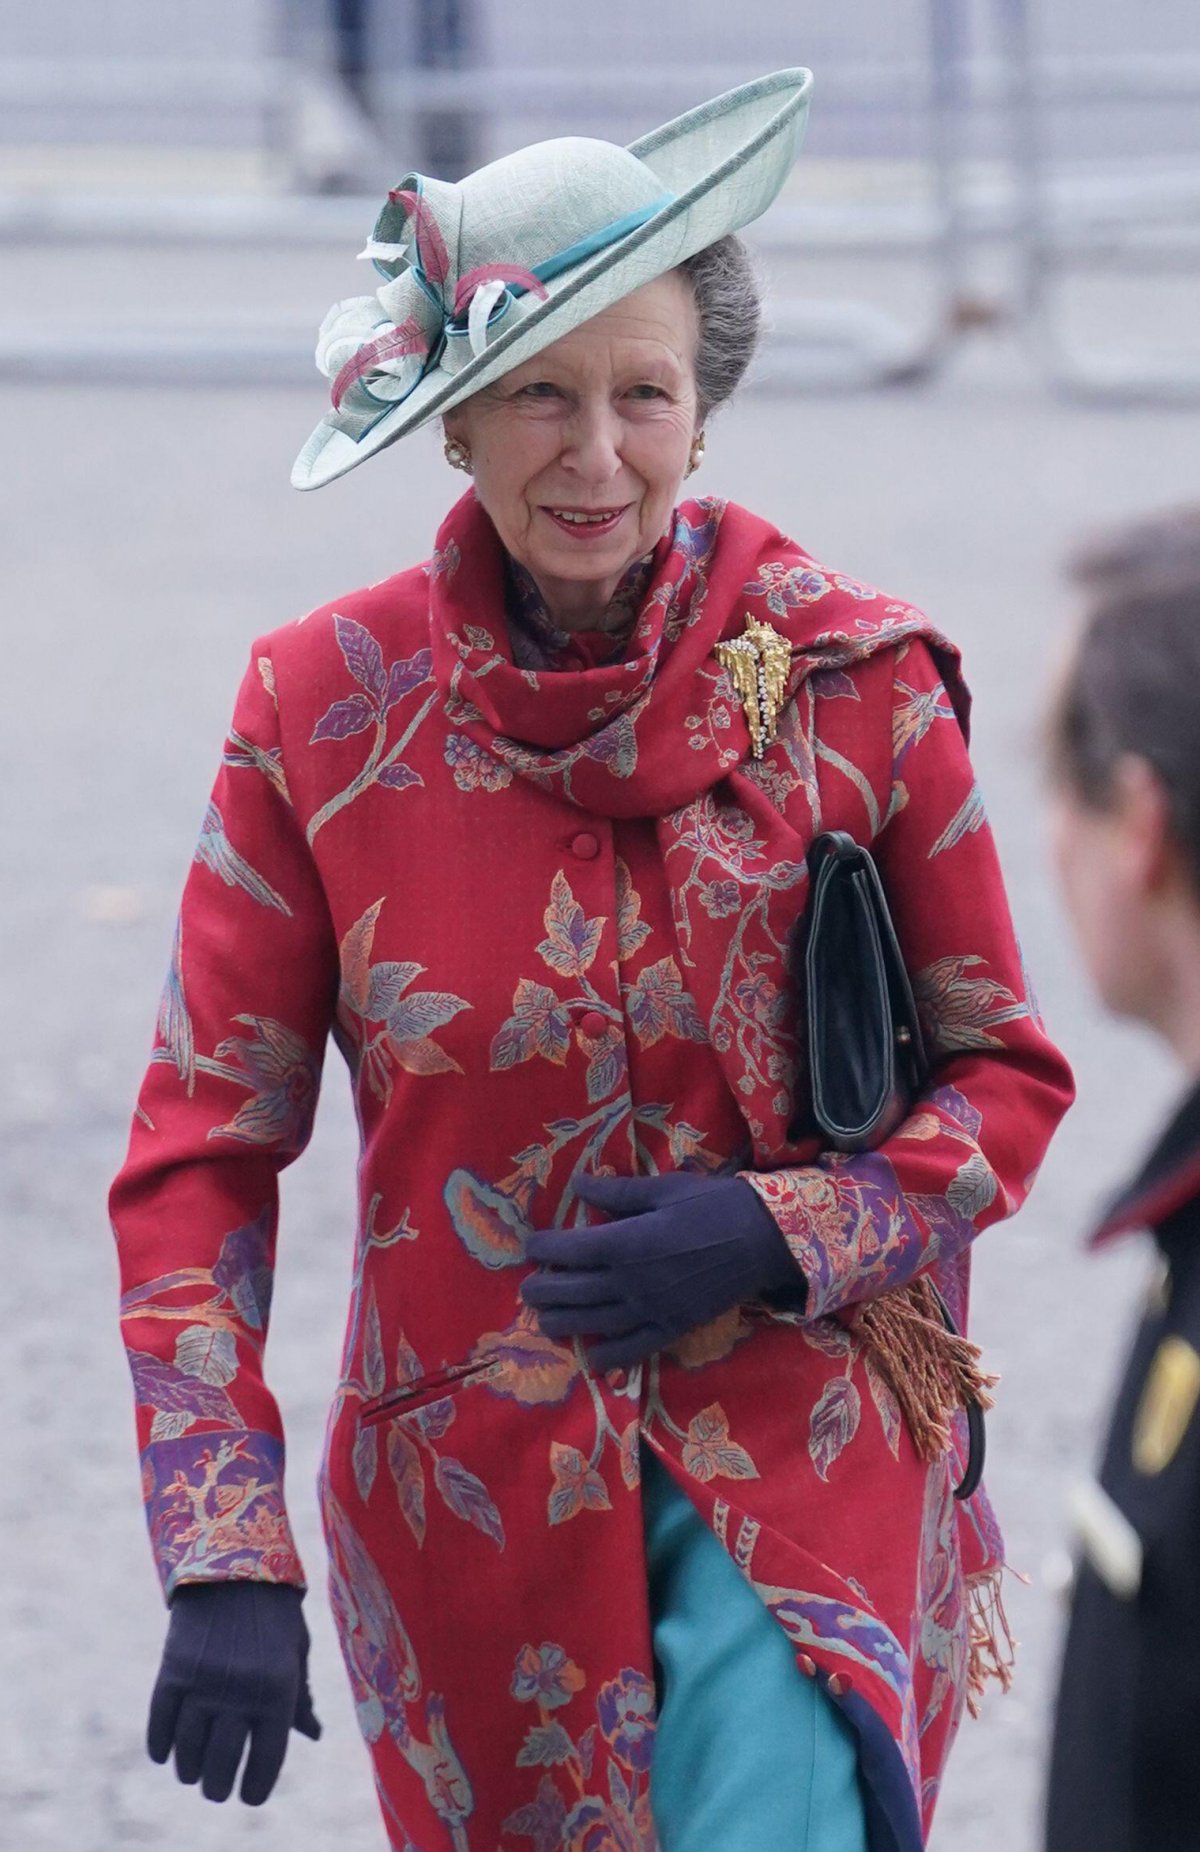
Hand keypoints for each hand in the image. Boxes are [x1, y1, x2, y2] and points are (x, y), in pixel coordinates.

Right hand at [147, 1580, 320, 1804]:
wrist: (234, 1562)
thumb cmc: (274, 1610)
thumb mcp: (296, 1650)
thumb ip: (299, 1696)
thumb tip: (313, 1735)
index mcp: (279, 1690)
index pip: (267, 1760)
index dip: (256, 1788)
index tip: (249, 1797)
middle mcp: (242, 1692)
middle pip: (222, 1765)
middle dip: (219, 1786)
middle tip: (217, 1789)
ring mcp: (204, 1682)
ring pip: (188, 1751)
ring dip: (190, 1770)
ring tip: (193, 1773)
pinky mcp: (173, 1669)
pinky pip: (160, 1722)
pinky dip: (160, 1745)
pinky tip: (164, 1754)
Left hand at [521, 1170, 802, 1372]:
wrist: (763, 1238)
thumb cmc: (712, 1204)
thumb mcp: (663, 1188)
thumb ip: (618, 1192)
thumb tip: (579, 1183)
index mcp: (627, 1243)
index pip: (571, 1250)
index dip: (544, 1249)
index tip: (529, 1246)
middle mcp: (632, 1282)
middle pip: (575, 1291)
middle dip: (545, 1291)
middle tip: (527, 1290)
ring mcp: (652, 1310)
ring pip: (596, 1323)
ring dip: (565, 1323)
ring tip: (545, 1321)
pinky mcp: (673, 1327)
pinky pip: (635, 1348)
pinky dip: (611, 1356)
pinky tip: (593, 1358)